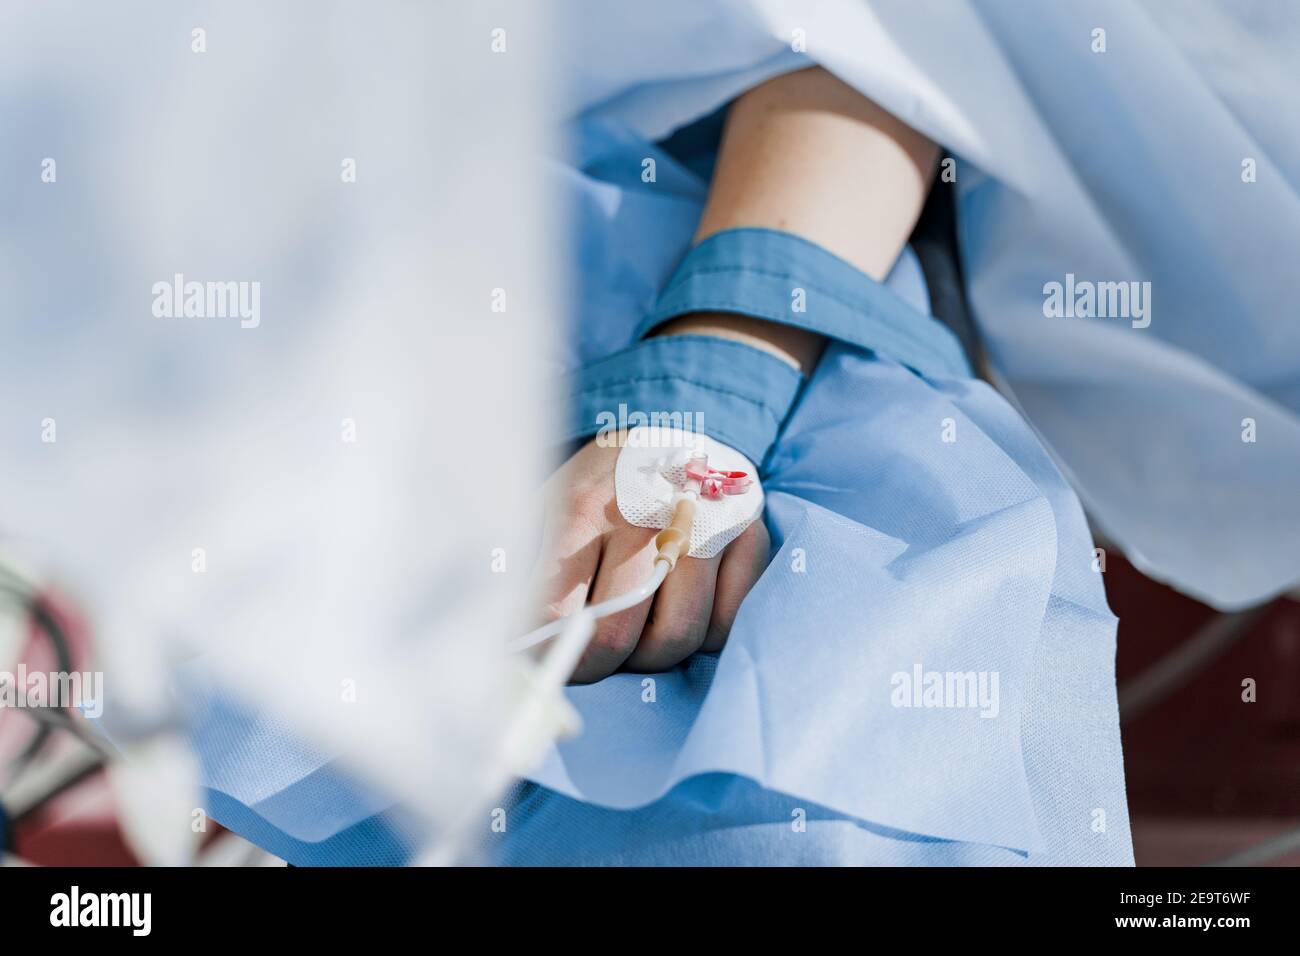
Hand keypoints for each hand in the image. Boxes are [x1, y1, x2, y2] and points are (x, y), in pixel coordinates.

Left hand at [532, 437, 769, 683]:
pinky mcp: (750, 538)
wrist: (673, 426)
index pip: (558, 613)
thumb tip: (505, 631)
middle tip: (590, 653)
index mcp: (584, 507)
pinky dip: (702, 633)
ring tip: (635, 625)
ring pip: (678, 638)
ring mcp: (706, 527)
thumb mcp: (544, 502)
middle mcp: (649, 516)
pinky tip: (679, 606)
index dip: (548, 650)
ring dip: (651, 650)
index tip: (546, 658)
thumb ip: (519, 561)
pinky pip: (725, 625)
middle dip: (597, 661)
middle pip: (619, 637)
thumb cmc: (599, 483)